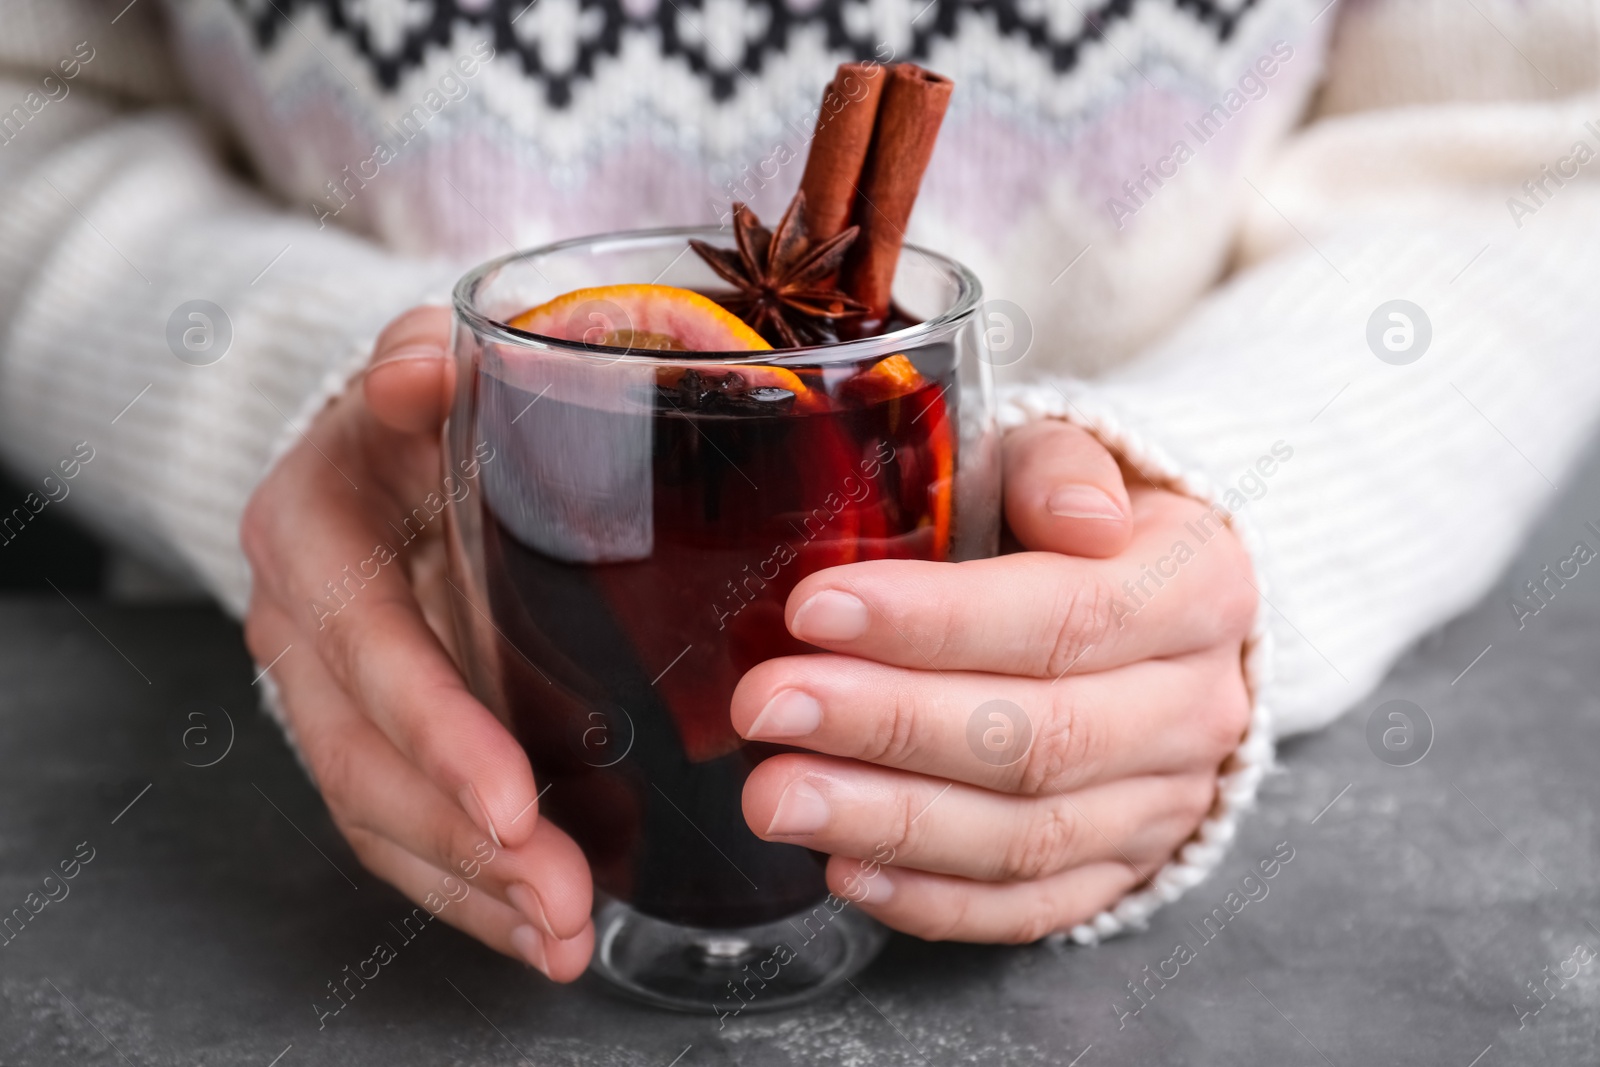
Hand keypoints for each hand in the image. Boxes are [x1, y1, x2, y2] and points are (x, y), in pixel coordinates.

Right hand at [241, 307, 593, 978]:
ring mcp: (330, 693)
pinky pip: (400, 825)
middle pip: (367, 760)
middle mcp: (303, 627)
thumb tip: (420, 373)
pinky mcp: (368, 733)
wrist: (379, 441)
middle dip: (464, 842)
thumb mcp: (418, 361)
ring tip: (560, 935)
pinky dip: (463, 886)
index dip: (435, 729)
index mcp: (311, 531)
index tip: (511, 801)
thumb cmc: (419, 404)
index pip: (368, 647)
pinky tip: (531, 927)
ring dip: (470, 887)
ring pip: (380, 813)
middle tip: (561, 899)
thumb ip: (416, 362)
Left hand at [733, 420, 1256, 941]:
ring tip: (778, 797)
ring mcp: (1163, 802)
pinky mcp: (1120, 869)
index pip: (1070, 614)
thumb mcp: (1066, 457)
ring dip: (890, 822)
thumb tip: (1079, 516)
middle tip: (768, 708)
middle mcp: (1195, 706)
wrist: (1149, 615)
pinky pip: (1028, 906)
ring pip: (1027, 835)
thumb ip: (1059, 467)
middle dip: (889, 727)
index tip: (814, 609)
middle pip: (1039, 737)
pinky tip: (844, 870)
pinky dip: (933, 899)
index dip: (938, 621)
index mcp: (1198, 586)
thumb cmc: (1065, 526)